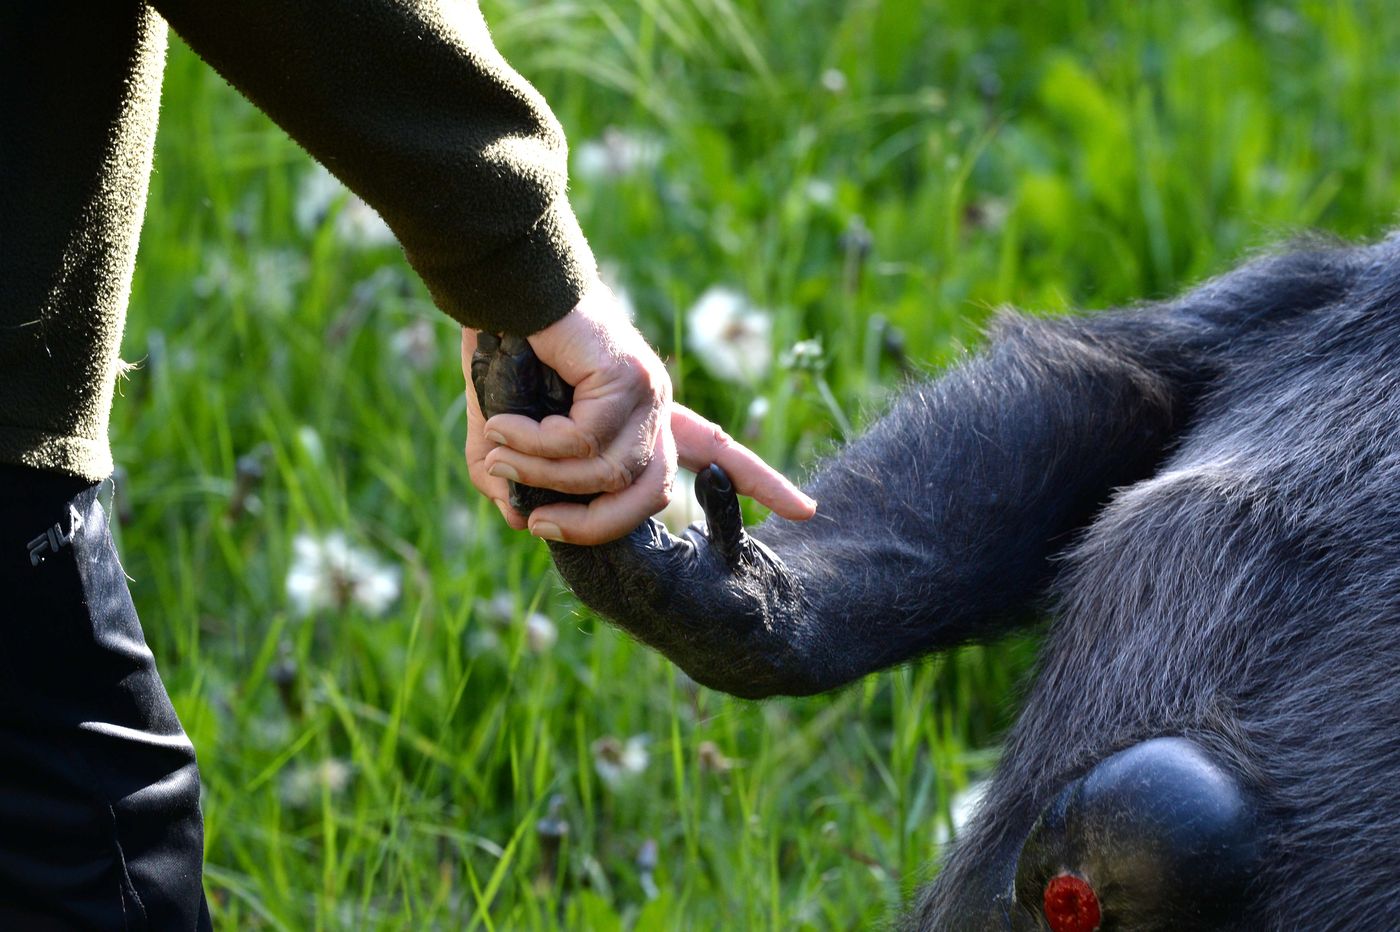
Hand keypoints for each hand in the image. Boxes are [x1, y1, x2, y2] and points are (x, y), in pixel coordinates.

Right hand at [462, 282, 815, 543]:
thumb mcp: (508, 426)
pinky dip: (537, 446)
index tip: (808, 509)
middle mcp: (655, 402)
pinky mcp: (627, 377)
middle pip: (654, 495)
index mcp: (641, 412)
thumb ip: (514, 474)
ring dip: (542, 475)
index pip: (714, 449)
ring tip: (501, 449)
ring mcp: (647, 389)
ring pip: (610, 474)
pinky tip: (508, 426)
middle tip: (541, 523)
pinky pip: (584, 444)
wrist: (500, 284)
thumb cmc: (503, 345)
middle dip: (594, 526)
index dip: (759, 481)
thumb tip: (525, 520)